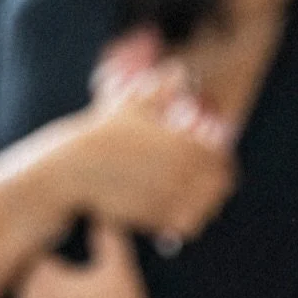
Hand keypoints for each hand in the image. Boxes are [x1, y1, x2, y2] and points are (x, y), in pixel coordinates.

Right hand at [50, 71, 234, 245]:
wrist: (75, 167)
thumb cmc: (103, 131)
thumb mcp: (132, 103)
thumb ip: (161, 88)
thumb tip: (178, 71)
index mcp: (181, 143)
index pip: (222, 156)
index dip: (221, 157)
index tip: (212, 155)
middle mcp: (179, 172)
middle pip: (221, 185)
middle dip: (216, 180)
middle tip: (207, 179)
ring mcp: (168, 197)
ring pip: (207, 208)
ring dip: (205, 202)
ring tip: (194, 195)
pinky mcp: (155, 218)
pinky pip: (187, 226)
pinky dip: (187, 220)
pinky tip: (178, 210)